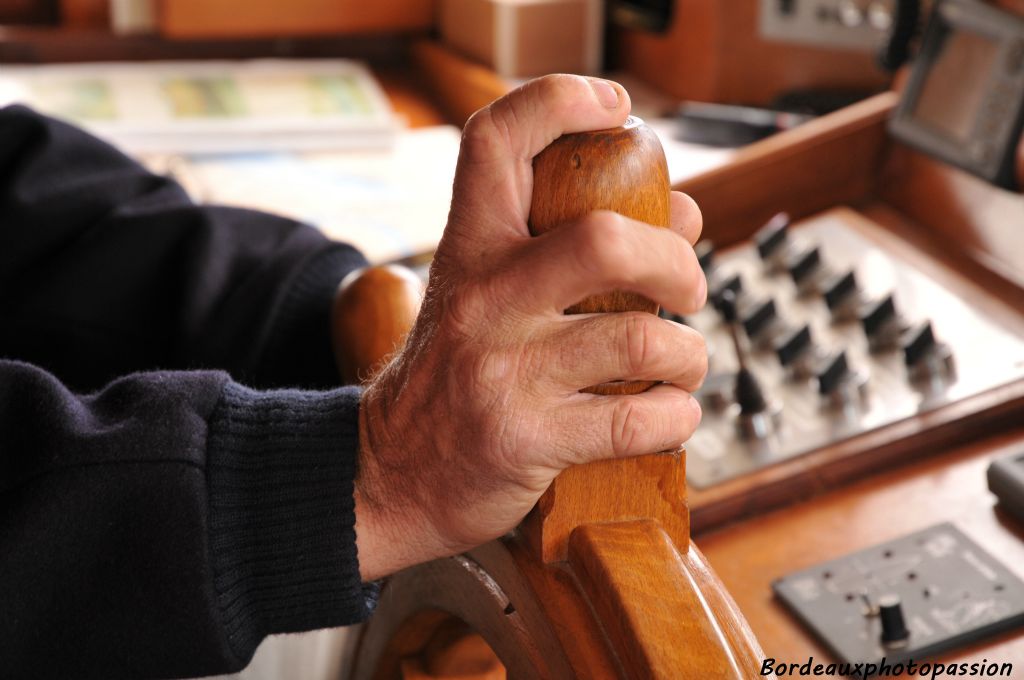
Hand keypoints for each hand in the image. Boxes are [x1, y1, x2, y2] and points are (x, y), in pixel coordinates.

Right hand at [354, 75, 707, 579]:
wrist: (389, 473)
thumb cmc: (452, 376)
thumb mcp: (486, 296)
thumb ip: (571, 248)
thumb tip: (681, 215)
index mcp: (471, 250)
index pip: (497, 142)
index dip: (560, 102)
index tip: (614, 109)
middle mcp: (485, 299)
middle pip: (603, 241)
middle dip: (674, 260)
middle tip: (687, 286)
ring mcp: (504, 370)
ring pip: (640, 339)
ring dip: (688, 353)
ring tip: (684, 363)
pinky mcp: (527, 438)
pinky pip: (635, 422)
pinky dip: (677, 416)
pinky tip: (672, 412)